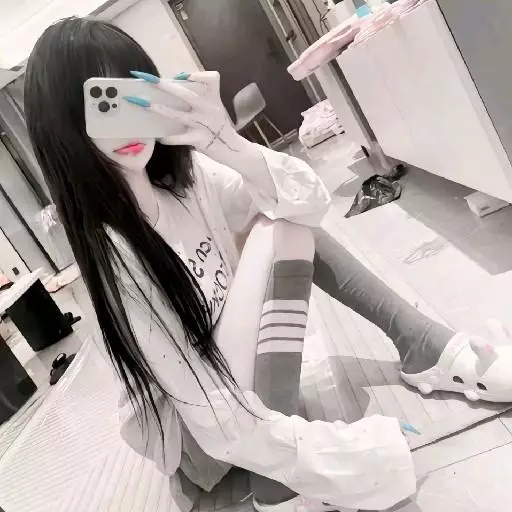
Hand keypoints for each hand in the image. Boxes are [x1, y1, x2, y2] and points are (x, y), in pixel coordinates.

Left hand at [125, 70, 250, 162]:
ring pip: (178, 114)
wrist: (235, 150)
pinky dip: (168, 138)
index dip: (193, 75)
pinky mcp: (201, 140)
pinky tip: (160, 138)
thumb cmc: (220, 129)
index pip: (209, 79)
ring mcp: (205, 124)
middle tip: (146, 78)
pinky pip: (180, 138)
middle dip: (164, 85)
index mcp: (214, 99)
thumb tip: (174, 89)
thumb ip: (199, 100)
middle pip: (186, 93)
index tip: (178, 76)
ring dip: (158, 109)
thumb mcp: (215, 110)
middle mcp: (210, 109)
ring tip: (143, 104)